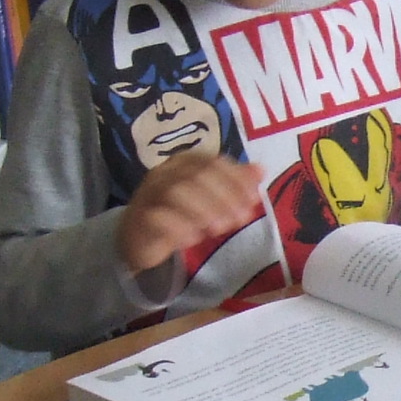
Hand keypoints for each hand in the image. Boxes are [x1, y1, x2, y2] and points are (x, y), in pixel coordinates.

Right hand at [118, 154, 265, 276]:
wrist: (139, 238)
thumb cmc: (179, 214)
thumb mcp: (209, 199)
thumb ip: (232, 183)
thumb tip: (260, 170)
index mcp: (183, 162)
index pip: (212, 161)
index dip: (236, 178)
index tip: (254, 199)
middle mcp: (164, 173)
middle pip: (196, 175)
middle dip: (224, 196)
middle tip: (241, 218)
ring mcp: (149, 194)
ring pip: (175, 192)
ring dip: (203, 209)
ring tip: (220, 229)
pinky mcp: (139, 218)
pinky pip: (157, 217)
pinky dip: (178, 227)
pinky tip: (194, 239)